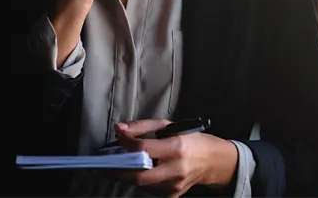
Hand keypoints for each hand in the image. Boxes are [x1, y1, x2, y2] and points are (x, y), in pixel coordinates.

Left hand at [112, 119, 237, 196]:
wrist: (213, 160)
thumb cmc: (190, 140)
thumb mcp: (168, 126)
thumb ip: (142, 126)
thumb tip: (119, 129)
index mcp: (176, 148)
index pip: (143, 149)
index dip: (125, 144)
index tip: (117, 138)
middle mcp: (176, 168)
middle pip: (139, 176)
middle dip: (118, 172)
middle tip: (104, 167)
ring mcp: (175, 185)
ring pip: (142, 185)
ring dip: (128, 176)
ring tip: (121, 166)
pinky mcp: (173, 195)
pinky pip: (149, 190)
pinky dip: (141, 181)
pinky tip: (140, 172)